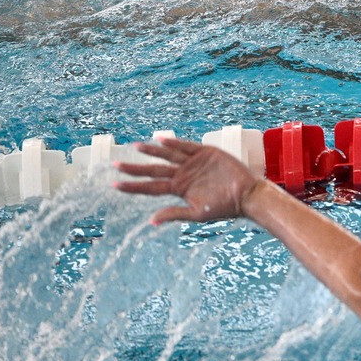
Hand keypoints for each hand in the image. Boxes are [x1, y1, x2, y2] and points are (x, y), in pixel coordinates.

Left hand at [115, 138, 267, 226]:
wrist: (246, 195)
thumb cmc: (223, 207)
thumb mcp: (197, 214)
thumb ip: (174, 214)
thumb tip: (151, 221)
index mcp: (178, 189)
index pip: (150, 187)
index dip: (132, 186)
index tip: (114, 185)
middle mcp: (182, 174)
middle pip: (153, 170)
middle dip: (135, 168)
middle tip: (115, 165)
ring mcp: (192, 162)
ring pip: (167, 155)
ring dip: (151, 151)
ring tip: (135, 147)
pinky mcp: (205, 152)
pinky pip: (186, 146)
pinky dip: (174, 142)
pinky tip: (161, 139)